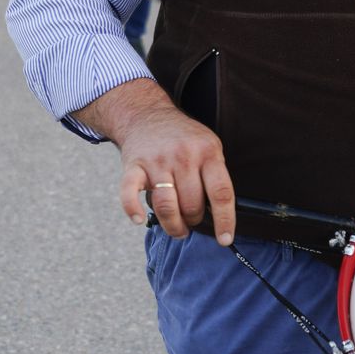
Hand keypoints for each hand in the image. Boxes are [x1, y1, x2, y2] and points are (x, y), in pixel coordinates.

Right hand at [101, 84, 236, 244]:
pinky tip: (138, 219)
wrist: (147, 115)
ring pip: (166, 206)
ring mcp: (157, 161)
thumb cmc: (182, 138)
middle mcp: (183, 156)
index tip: (225, 239)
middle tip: (192, 220)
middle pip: (192, 204)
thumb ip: (215, 176)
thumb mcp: (208, 146)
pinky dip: (132, 210)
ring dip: (173, 225)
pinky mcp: (133, 165)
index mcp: (208, 152)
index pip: (221, 193)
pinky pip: (129, 193)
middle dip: (194, 221)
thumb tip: (221, 216)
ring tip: (177, 228)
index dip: (225, 220)